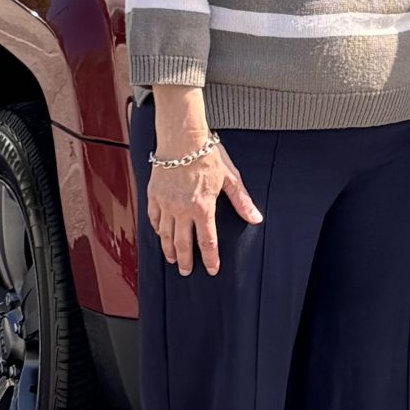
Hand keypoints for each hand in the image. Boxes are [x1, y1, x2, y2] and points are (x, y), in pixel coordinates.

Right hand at [146, 138, 261, 275]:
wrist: (181, 138)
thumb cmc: (206, 154)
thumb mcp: (230, 178)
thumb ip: (241, 201)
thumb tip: (255, 217)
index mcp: (202, 208)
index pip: (207, 241)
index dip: (210, 258)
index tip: (211, 269)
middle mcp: (182, 210)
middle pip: (183, 244)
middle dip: (185, 261)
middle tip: (186, 272)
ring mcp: (166, 204)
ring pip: (165, 235)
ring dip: (169, 250)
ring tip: (172, 259)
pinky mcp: (154, 195)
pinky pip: (153, 218)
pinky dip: (156, 230)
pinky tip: (159, 234)